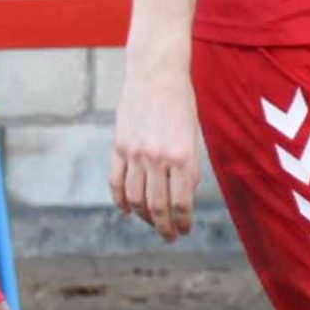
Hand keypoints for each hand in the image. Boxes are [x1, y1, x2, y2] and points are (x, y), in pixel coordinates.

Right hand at [108, 65, 199, 240]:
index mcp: (182, 156)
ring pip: (135, 198)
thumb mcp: (192, 136)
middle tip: (169, 236)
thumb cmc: (181, 103)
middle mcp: (158, 157)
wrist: (156, 73)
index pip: (181, 203)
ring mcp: (135, 153)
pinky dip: (121, 200)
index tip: (185, 230)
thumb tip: (184, 198)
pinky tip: (128, 210)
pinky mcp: (119, 146)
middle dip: (164, 228)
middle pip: (157, 207)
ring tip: (152, 223)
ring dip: (144, 217)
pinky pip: (116, 181)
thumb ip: (189, 168)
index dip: (183, 222)